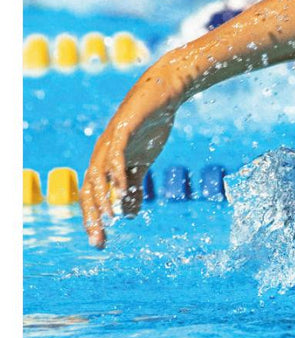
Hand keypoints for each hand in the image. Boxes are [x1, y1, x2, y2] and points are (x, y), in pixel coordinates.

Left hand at [80, 66, 180, 246]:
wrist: (162, 95)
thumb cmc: (150, 127)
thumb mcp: (142, 163)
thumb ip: (133, 187)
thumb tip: (127, 214)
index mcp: (104, 163)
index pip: (92, 196)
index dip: (93, 219)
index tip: (100, 242)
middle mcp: (101, 154)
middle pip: (89, 190)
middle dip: (93, 217)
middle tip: (100, 240)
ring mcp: (111, 142)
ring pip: (98, 175)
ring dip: (102, 198)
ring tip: (109, 218)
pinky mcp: (123, 130)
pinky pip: (116, 154)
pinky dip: (116, 172)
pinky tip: (121, 188)